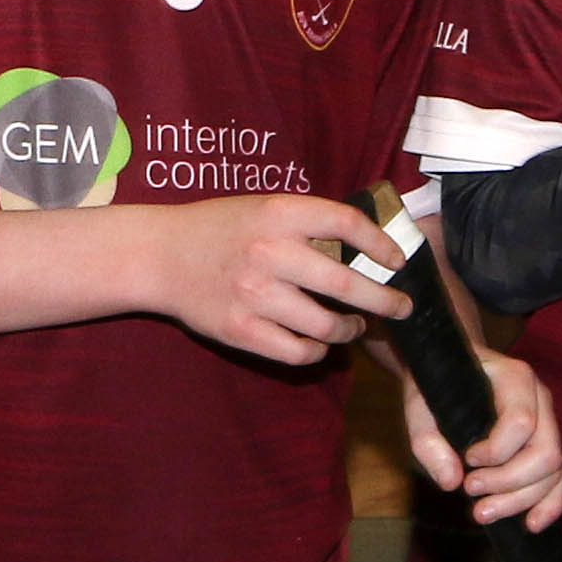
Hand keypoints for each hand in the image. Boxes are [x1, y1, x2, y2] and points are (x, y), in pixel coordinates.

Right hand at [145, 194, 406, 366]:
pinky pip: (298, 352)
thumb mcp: (263, 209)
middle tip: (401, 308)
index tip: (397, 261)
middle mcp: (270, 252)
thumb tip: (368, 245)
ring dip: (350, 329)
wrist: (160, 255)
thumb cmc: (220, 228)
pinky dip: (317, 351)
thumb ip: (307, 223)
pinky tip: (319, 343)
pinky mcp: (241, 330)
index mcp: (278, 213)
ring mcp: (255, 295)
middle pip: (347, 282)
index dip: (381, 243)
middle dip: (385, 300)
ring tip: (354, 326)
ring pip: (327, 324)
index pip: (347, 223)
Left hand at [399, 344, 561, 531]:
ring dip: (521, 500)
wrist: (450, 370)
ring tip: (482, 512)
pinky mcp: (546, 446)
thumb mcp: (419, 405)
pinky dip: (549, 505)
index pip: (521, 423)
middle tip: (471, 491)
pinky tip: (531, 525)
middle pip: (545, 453)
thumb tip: (451, 482)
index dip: (496, 451)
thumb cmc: (436, 385)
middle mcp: (540, 399)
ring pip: (553, 472)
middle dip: (509, 482)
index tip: (466, 459)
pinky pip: (559, 480)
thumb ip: (428, 442)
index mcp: (515, 378)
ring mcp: (548, 424)